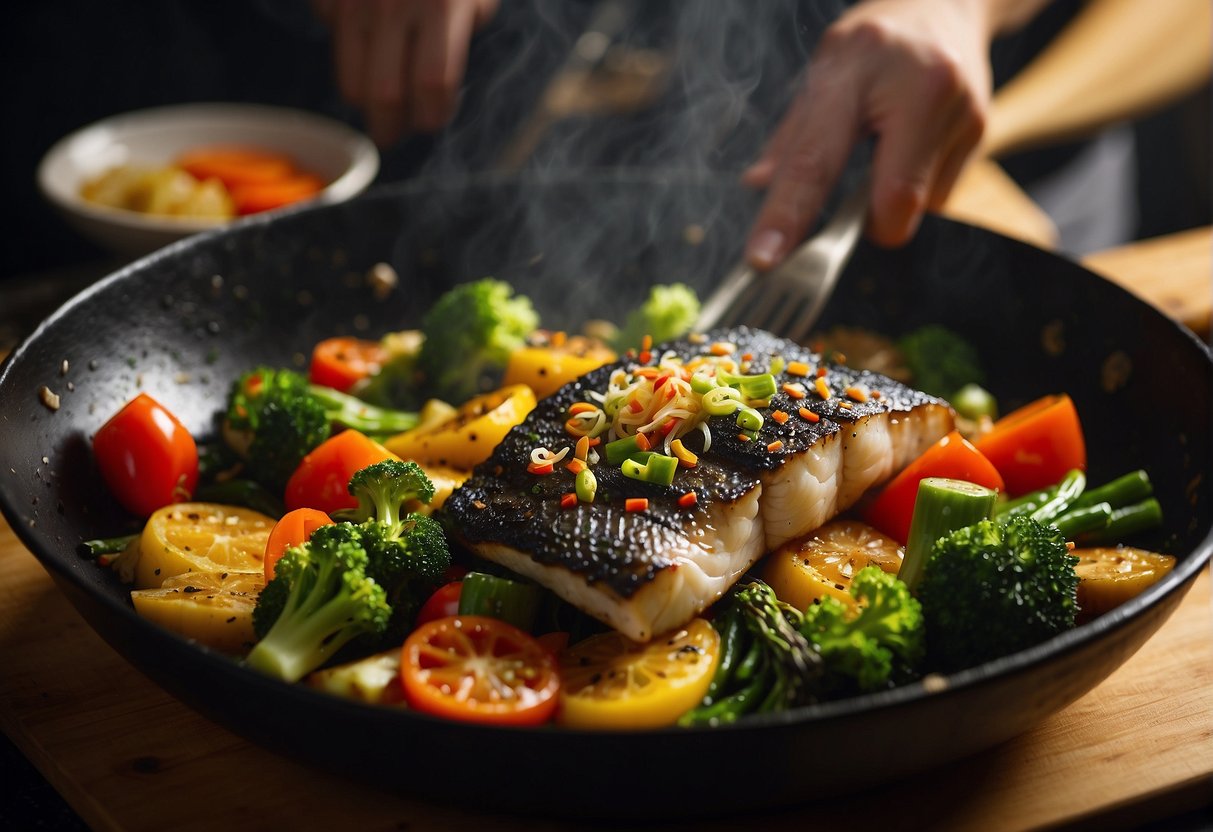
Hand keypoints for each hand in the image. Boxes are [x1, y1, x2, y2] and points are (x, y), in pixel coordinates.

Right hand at [314, 0, 498, 145]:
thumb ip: (469, 13)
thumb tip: (454, 50)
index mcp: (441, 3)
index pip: (435, 84)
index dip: (434, 114)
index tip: (433, 121)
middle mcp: (393, 3)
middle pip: (384, 94)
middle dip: (390, 128)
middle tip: (395, 135)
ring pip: (349, 76)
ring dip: (364, 102)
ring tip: (377, 108)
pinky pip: (329, 30)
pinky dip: (344, 41)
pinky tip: (360, 36)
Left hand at [743, 0, 993, 265]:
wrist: (950, 0)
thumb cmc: (876, 42)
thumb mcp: (825, 70)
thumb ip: (792, 137)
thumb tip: (758, 187)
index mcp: (860, 68)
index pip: (817, 160)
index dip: (788, 215)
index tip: (765, 258)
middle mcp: (921, 88)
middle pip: (892, 204)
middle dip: (868, 222)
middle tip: (851, 200)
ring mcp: (960, 112)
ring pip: (918, 207)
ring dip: (893, 197)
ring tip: (891, 140)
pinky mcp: (982, 131)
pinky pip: (938, 195)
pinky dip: (917, 184)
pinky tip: (914, 141)